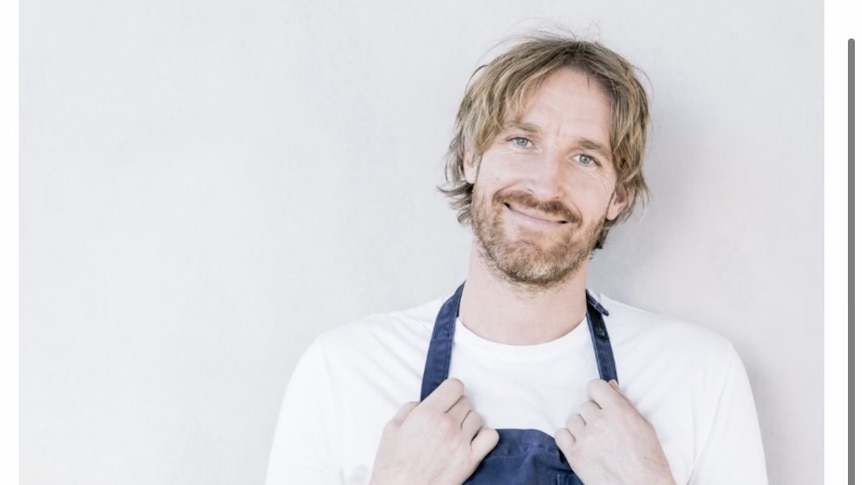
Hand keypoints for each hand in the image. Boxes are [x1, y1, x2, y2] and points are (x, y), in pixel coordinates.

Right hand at [369, 378, 498, 484]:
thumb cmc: (392, 466)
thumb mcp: (391, 429)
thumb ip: (410, 409)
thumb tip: (423, 403)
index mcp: (427, 414)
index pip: (455, 386)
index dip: (450, 391)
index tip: (446, 398)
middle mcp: (447, 425)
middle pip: (465, 401)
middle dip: (455, 407)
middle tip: (445, 419)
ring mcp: (461, 443)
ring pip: (477, 418)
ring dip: (467, 422)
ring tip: (455, 433)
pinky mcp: (470, 461)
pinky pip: (490, 437)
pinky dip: (484, 436)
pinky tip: (472, 441)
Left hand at [554, 379, 674, 484]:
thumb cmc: (649, 460)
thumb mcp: (644, 426)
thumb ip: (625, 403)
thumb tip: (610, 385)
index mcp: (618, 412)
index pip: (594, 386)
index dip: (598, 394)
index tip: (601, 403)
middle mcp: (599, 422)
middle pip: (584, 406)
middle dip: (593, 415)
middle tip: (604, 430)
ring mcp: (585, 439)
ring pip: (572, 420)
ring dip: (581, 427)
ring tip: (595, 440)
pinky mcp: (575, 456)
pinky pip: (560, 435)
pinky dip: (569, 439)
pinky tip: (581, 445)